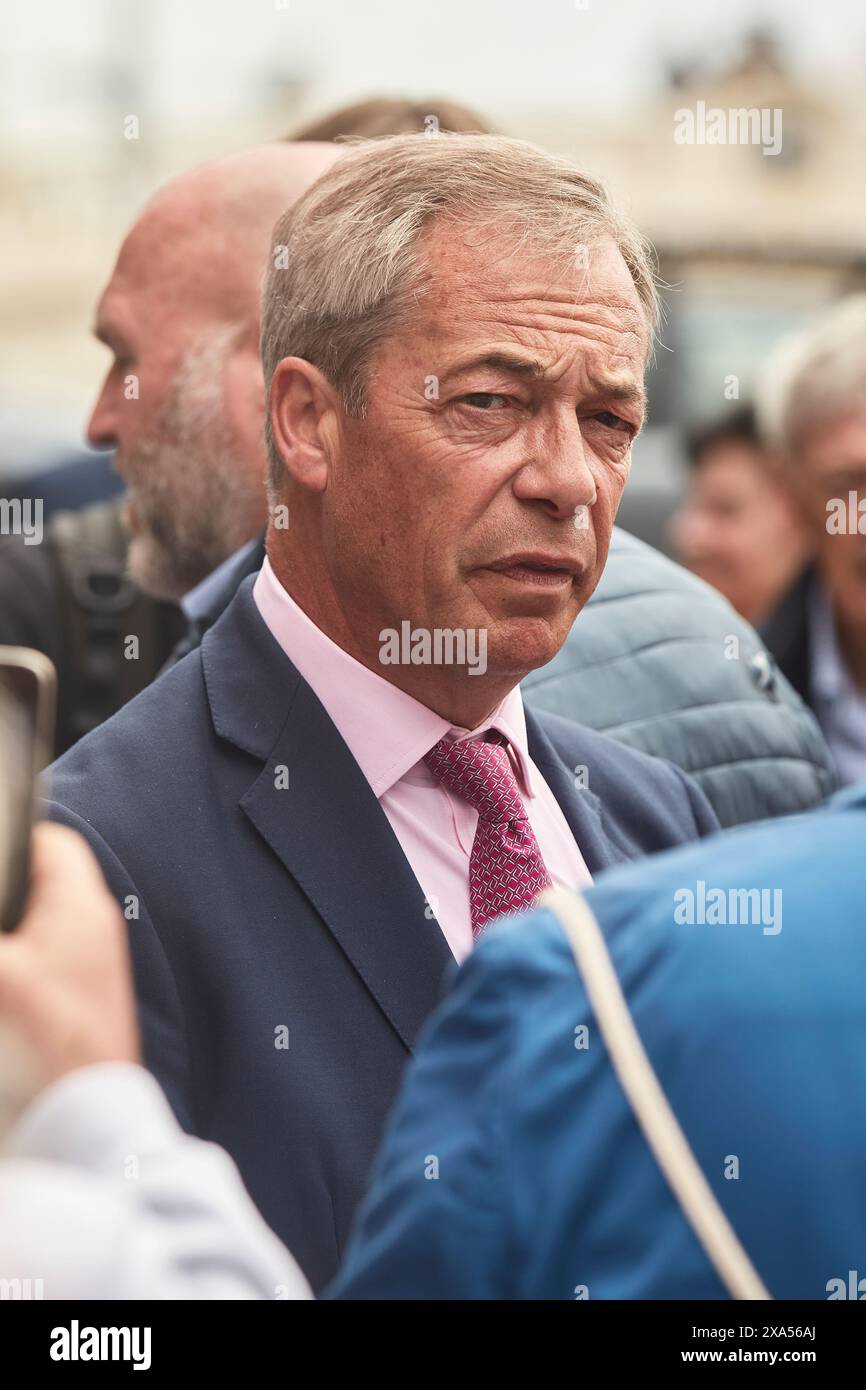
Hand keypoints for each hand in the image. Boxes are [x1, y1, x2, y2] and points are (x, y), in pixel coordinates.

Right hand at [0, 824, 139, 1125]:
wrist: (85, 1112)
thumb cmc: (50, 1038)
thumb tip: (1, 949)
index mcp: (78, 903)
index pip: (49, 840)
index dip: (9, 838)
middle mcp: (91, 925)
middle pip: (39, 881)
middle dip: (6, 891)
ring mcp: (89, 961)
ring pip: (39, 922)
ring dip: (12, 929)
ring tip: (2, 957)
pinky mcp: (79, 996)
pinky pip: (42, 958)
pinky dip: (18, 961)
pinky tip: (4, 983)